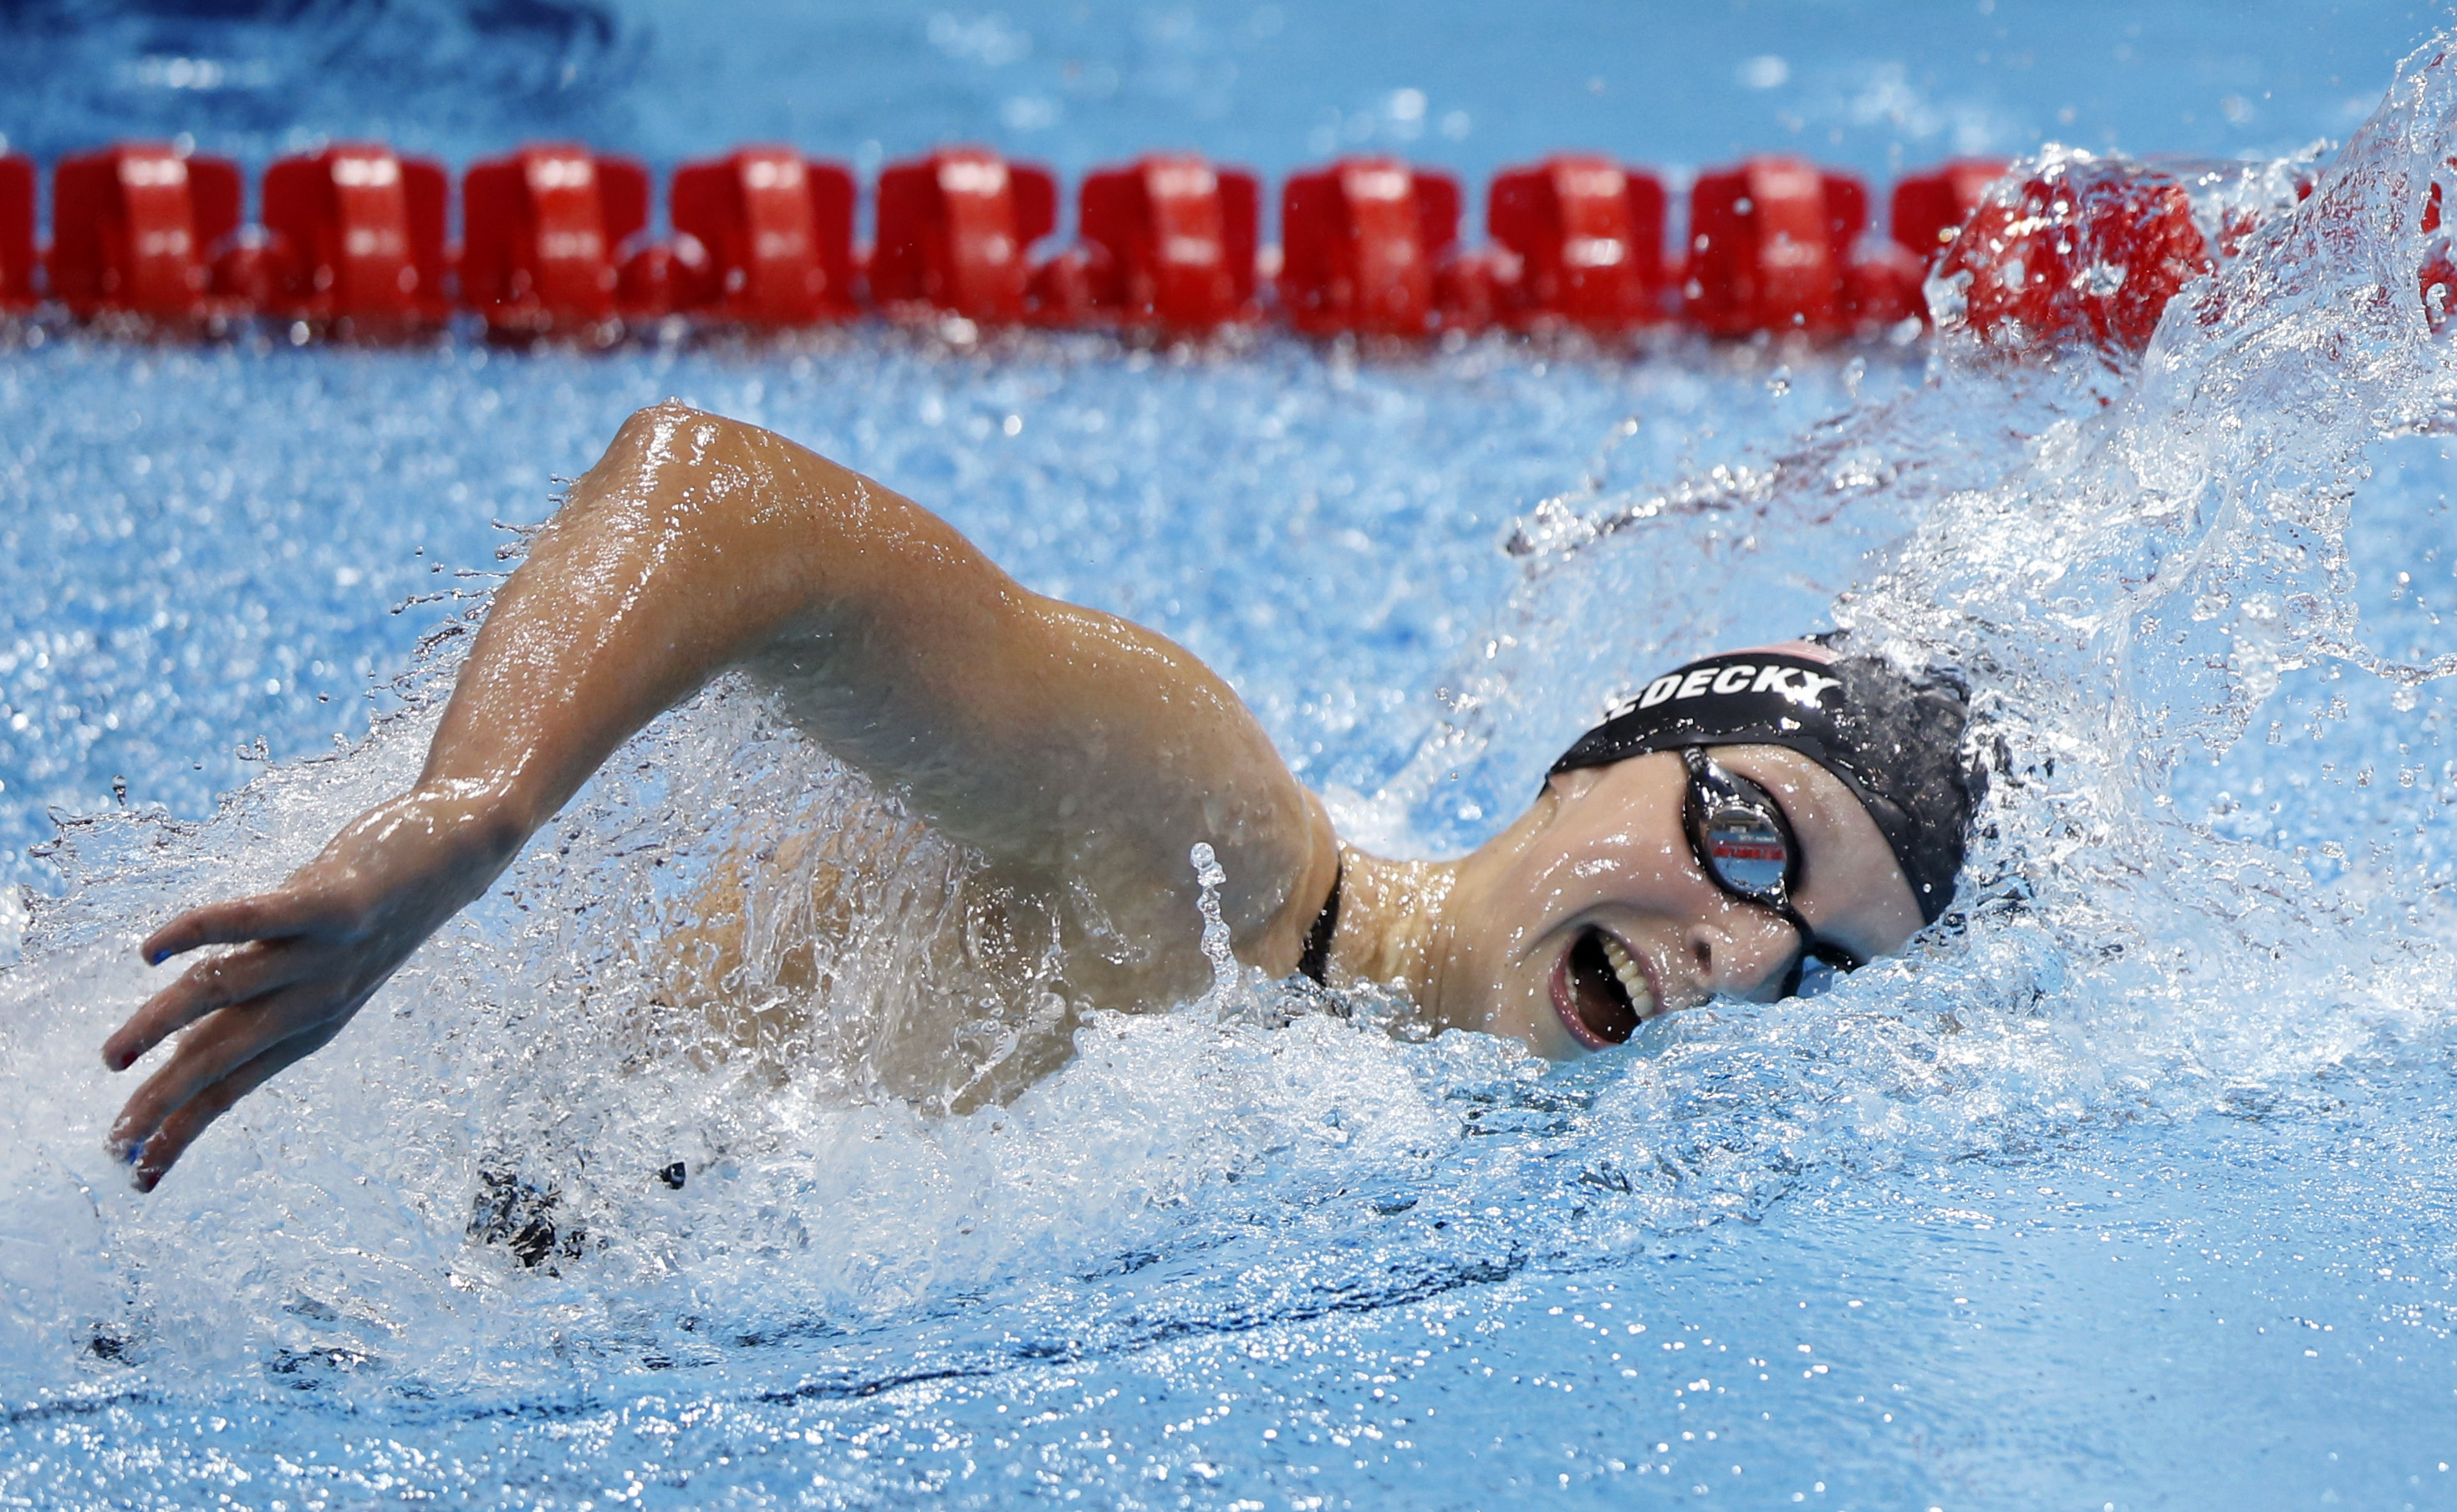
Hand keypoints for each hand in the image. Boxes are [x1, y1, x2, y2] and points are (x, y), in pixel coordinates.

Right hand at [100, 782, 525, 1191]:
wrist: (461, 851)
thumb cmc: (372, 908)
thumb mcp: (317, 967)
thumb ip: (254, 997)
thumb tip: (181, 1035)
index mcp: (312, 1024)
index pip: (233, 1087)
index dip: (182, 1130)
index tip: (134, 1173)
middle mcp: (319, 1000)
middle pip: (223, 1059)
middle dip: (165, 1104)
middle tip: (113, 1143)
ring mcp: (326, 953)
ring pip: (224, 993)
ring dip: (160, 1026)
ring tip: (112, 1058)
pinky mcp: (333, 902)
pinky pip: (252, 919)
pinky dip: (196, 932)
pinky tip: (150, 952)